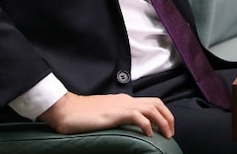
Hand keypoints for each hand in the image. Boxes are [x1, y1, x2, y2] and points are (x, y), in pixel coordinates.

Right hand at [39, 92, 175, 138]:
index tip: (165, 129)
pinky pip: (138, 116)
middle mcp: (126, 100)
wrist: (66, 109)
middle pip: (157, 103)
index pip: (150, 102)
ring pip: (152, 108)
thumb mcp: (104, 114)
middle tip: (170, 133)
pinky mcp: (116, 113)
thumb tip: (126, 127)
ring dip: (163, 122)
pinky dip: (148, 125)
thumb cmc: (82, 115)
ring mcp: (121, 105)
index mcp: (124, 100)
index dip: (162, 114)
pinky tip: (150, 135)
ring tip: (166, 135)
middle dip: (168, 117)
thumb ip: (116, 117)